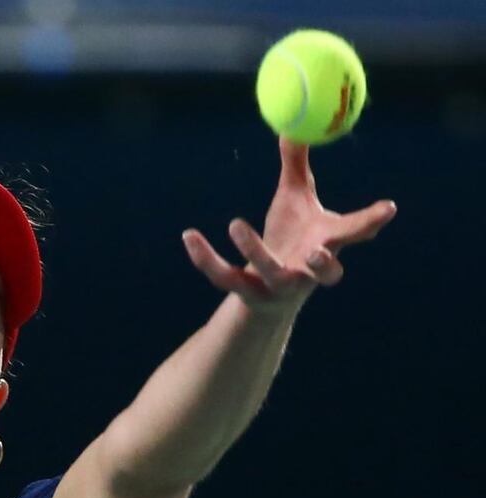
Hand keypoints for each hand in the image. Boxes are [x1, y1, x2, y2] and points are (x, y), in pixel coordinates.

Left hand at [182, 136, 396, 314]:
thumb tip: (294, 126)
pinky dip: (206, 259)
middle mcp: (307, 270)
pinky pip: (225, 276)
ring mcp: (278, 285)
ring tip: (236, 222)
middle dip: (324, 264)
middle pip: (323, 272)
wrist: (267, 289)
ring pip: (272, 274)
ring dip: (256, 252)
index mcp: (325, 245)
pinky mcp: (247, 292)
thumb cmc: (289, 238)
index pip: (353, 234)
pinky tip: (189, 235)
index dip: (370, 223)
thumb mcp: (294, 201)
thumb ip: (297, 167)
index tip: (387, 208)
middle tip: (318, 249)